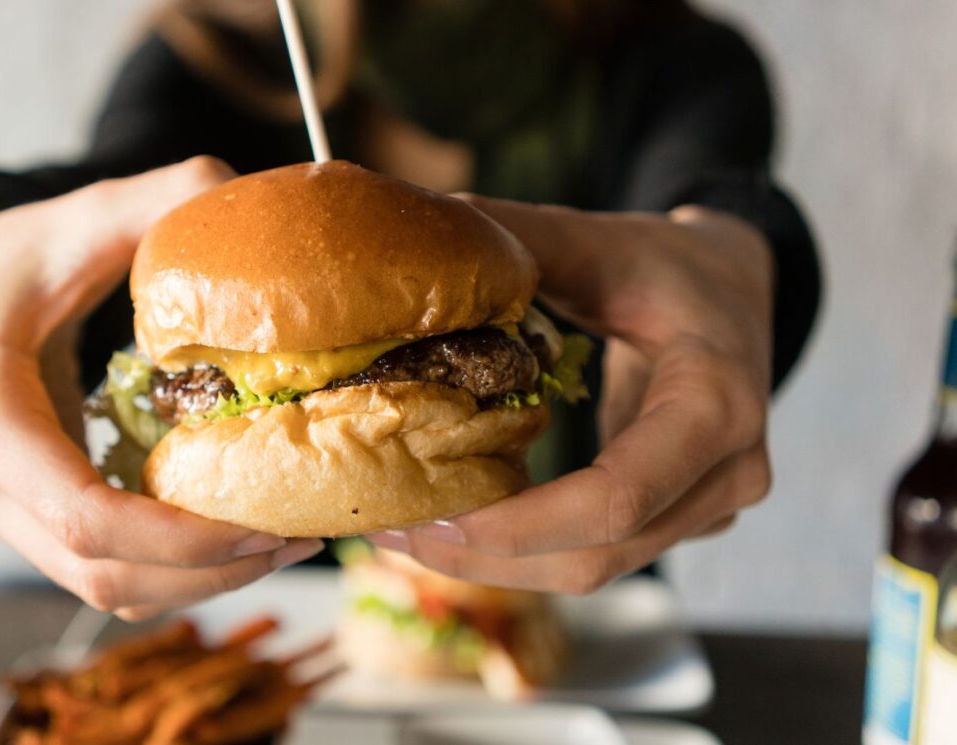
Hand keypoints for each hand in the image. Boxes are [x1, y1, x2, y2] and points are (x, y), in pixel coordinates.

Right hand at [0, 157, 323, 619]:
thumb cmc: (9, 259)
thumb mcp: (75, 219)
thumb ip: (157, 197)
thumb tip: (241, 190)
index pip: (82, 515)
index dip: (178, 539)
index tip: (265, 525)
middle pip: (98, 570)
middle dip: (207, 570)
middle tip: (299, 539)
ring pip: (100, 585)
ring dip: (196, 581)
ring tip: (283, 544)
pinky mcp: (24, 518)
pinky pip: (99, 568)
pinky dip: (169, 570)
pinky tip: (235, 538)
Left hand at [368, 199, 772, 592]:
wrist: (737, 290)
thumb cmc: (671, 265)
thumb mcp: (602, 242)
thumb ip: (522, 240)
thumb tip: (430, 227)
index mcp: (717, 404)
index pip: (617, 499)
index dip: (520, 525)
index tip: (433, 517)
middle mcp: (727, 473)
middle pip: (596, 555)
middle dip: (485, 557)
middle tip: (390, 530)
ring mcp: (709, 506)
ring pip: (592, 570)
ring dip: (493, 564)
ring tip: (402, 533)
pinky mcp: (679, 518)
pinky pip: (595, 553)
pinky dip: (521, 549)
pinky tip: (455, 524)